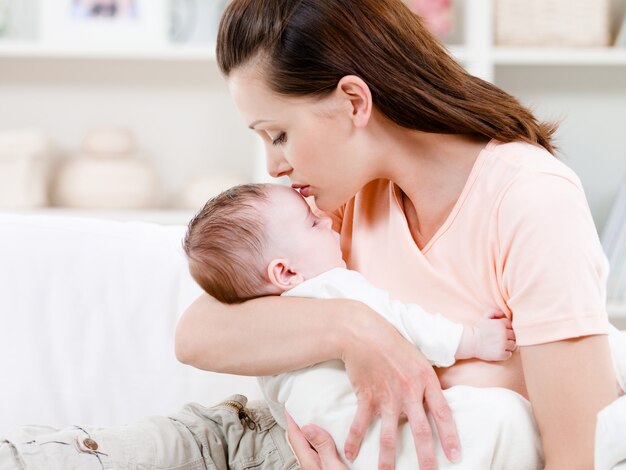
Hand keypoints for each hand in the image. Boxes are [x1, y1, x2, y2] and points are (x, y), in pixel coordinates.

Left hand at [285, 411, 347, 469]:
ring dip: (310, 430)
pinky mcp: (324, 467)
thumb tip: (308, 428)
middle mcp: (309, 463)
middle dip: (299, 424)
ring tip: (314, 419)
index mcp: (308, 461)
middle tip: (301, 411)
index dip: (291, 420)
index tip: (291, 407)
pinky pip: (317, 448)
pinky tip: (327, 437)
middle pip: (298, 439)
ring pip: (307, 444)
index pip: (294, 436)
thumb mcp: (333, 464)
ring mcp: (315, 465)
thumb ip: (322, 447)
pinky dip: (319, 438)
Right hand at [341, 304, 460, 469]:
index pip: (443, 413)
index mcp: (426, 379)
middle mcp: (409, 390)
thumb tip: (435, 400)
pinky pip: (360, 423)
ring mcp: (386, 395)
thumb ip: (427, 381)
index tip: (454, 457)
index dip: (450, 437)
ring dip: (388, 459)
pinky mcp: (366, 395)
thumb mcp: (418, 358)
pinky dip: (354, 440)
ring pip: (389, 435)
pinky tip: (351, 454)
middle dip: (425, 458)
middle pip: (420, 431)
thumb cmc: (392, 342)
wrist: (362, 332)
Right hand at [471, 311, 515, 360]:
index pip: (511, 326)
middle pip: (514, 336)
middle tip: (501, 339)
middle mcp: (504, 334)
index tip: (501, 332)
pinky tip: (498, 351)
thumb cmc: (477, 330)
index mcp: (501, 324)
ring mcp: (503, 344)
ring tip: (500, 346)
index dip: (506, 329)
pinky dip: (505, 354)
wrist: (470, 342)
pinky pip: (509, 354)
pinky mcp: (501, 354)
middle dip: (508, 337)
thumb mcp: (484, 318)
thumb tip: (502, 313)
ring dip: (508, 346)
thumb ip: (493, 312)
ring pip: (513, 345)